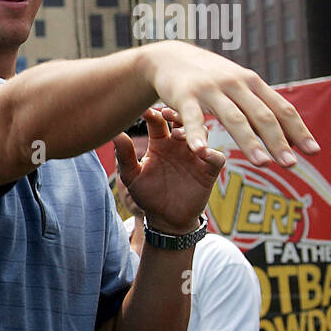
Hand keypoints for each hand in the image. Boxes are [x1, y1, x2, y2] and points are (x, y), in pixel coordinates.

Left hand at [114, 106, 224, 233]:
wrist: (165, 219)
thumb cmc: (146, 194)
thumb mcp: (132, 175)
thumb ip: (124, 155)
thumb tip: (114, 134)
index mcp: (160, 143)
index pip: (158, 121)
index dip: (152, 114)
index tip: (144, 111)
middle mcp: (179, 145)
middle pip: (183, 120)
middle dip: (177, 113)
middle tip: (167, 113)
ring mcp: (195, 155)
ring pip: (201, 133)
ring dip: (193, 131)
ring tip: (179, 134)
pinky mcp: (208, 170)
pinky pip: (216, 157)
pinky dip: (212, 153)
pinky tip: (202, 153)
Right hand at [142, 40, 317, 166]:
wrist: (169, 57)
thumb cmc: (207, 77)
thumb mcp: (236, 85)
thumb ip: (257, 107)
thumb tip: (287, 136)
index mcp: (252, 83)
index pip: (281, 108)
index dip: (298, 130)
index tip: (313, 152)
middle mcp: (235, 84)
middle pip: (262, 116)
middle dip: (279, 141)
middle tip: (291, 164)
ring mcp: (210, 89)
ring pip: (235, 118)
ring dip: (250, 143)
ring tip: (263, 164)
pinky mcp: (185, 95)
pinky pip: (194, 118)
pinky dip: (198, 135)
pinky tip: (202, 151)